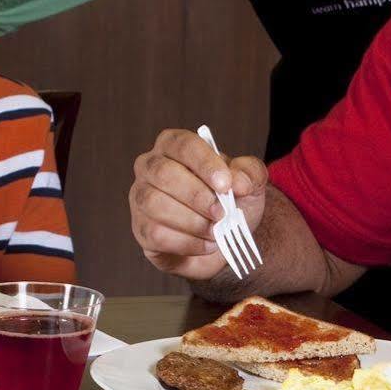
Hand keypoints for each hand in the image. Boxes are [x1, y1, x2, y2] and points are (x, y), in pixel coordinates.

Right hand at [129, 128, 266, 281]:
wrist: (224, 238)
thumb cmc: (231, 201)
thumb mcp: (250, 183)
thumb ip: (250, 174)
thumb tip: (239, 181)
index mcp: (174, 145)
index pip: (183, 145)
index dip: (204, 164)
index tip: (226, 185)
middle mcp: (150, 166)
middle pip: (163, 173)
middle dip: (196, 196)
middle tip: (222, 213)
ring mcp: (140, 197)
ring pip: (155, 204)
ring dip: (192, 222)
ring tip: (216, 232)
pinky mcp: (141, 228)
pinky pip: (156, 233)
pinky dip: (187, 242)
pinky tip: (206, 244)